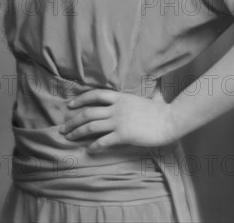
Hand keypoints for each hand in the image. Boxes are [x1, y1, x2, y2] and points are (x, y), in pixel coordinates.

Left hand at [59, 89, 180, 151]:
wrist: (170, 121)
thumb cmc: (163, 110)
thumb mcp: (154, 96)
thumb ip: (152, 91)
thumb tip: (159, 83)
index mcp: (121, 97)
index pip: (95, 95)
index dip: (80, 99)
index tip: (70, 105)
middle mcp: (117, 108)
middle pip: (88, 112)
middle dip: (73, 120)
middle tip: (62, 128)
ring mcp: (119, 121)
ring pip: (91, 125)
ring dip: (77, 132)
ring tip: (68, 138)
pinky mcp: (123, 134)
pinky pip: (103, 141)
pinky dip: (94, 146)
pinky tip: (89, 150)